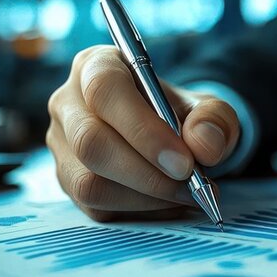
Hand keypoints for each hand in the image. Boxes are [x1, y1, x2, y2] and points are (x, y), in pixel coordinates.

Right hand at [46, 46, 239, 219]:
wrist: (170, 139)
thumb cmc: (182, 116)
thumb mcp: (209, 109)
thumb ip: (214, 119)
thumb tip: (204, 144)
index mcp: (96, 66)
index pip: (104, 91)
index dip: (143, 129)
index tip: (184, 162)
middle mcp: (67, 103)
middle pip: (90, 142)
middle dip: (146, 172)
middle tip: (190, 184)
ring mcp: (62, 145)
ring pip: (88, 181)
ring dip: (145, 196)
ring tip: (186, 194)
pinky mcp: (67, 181)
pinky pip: (95, 206)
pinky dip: (139, 210)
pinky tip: (168, 202)